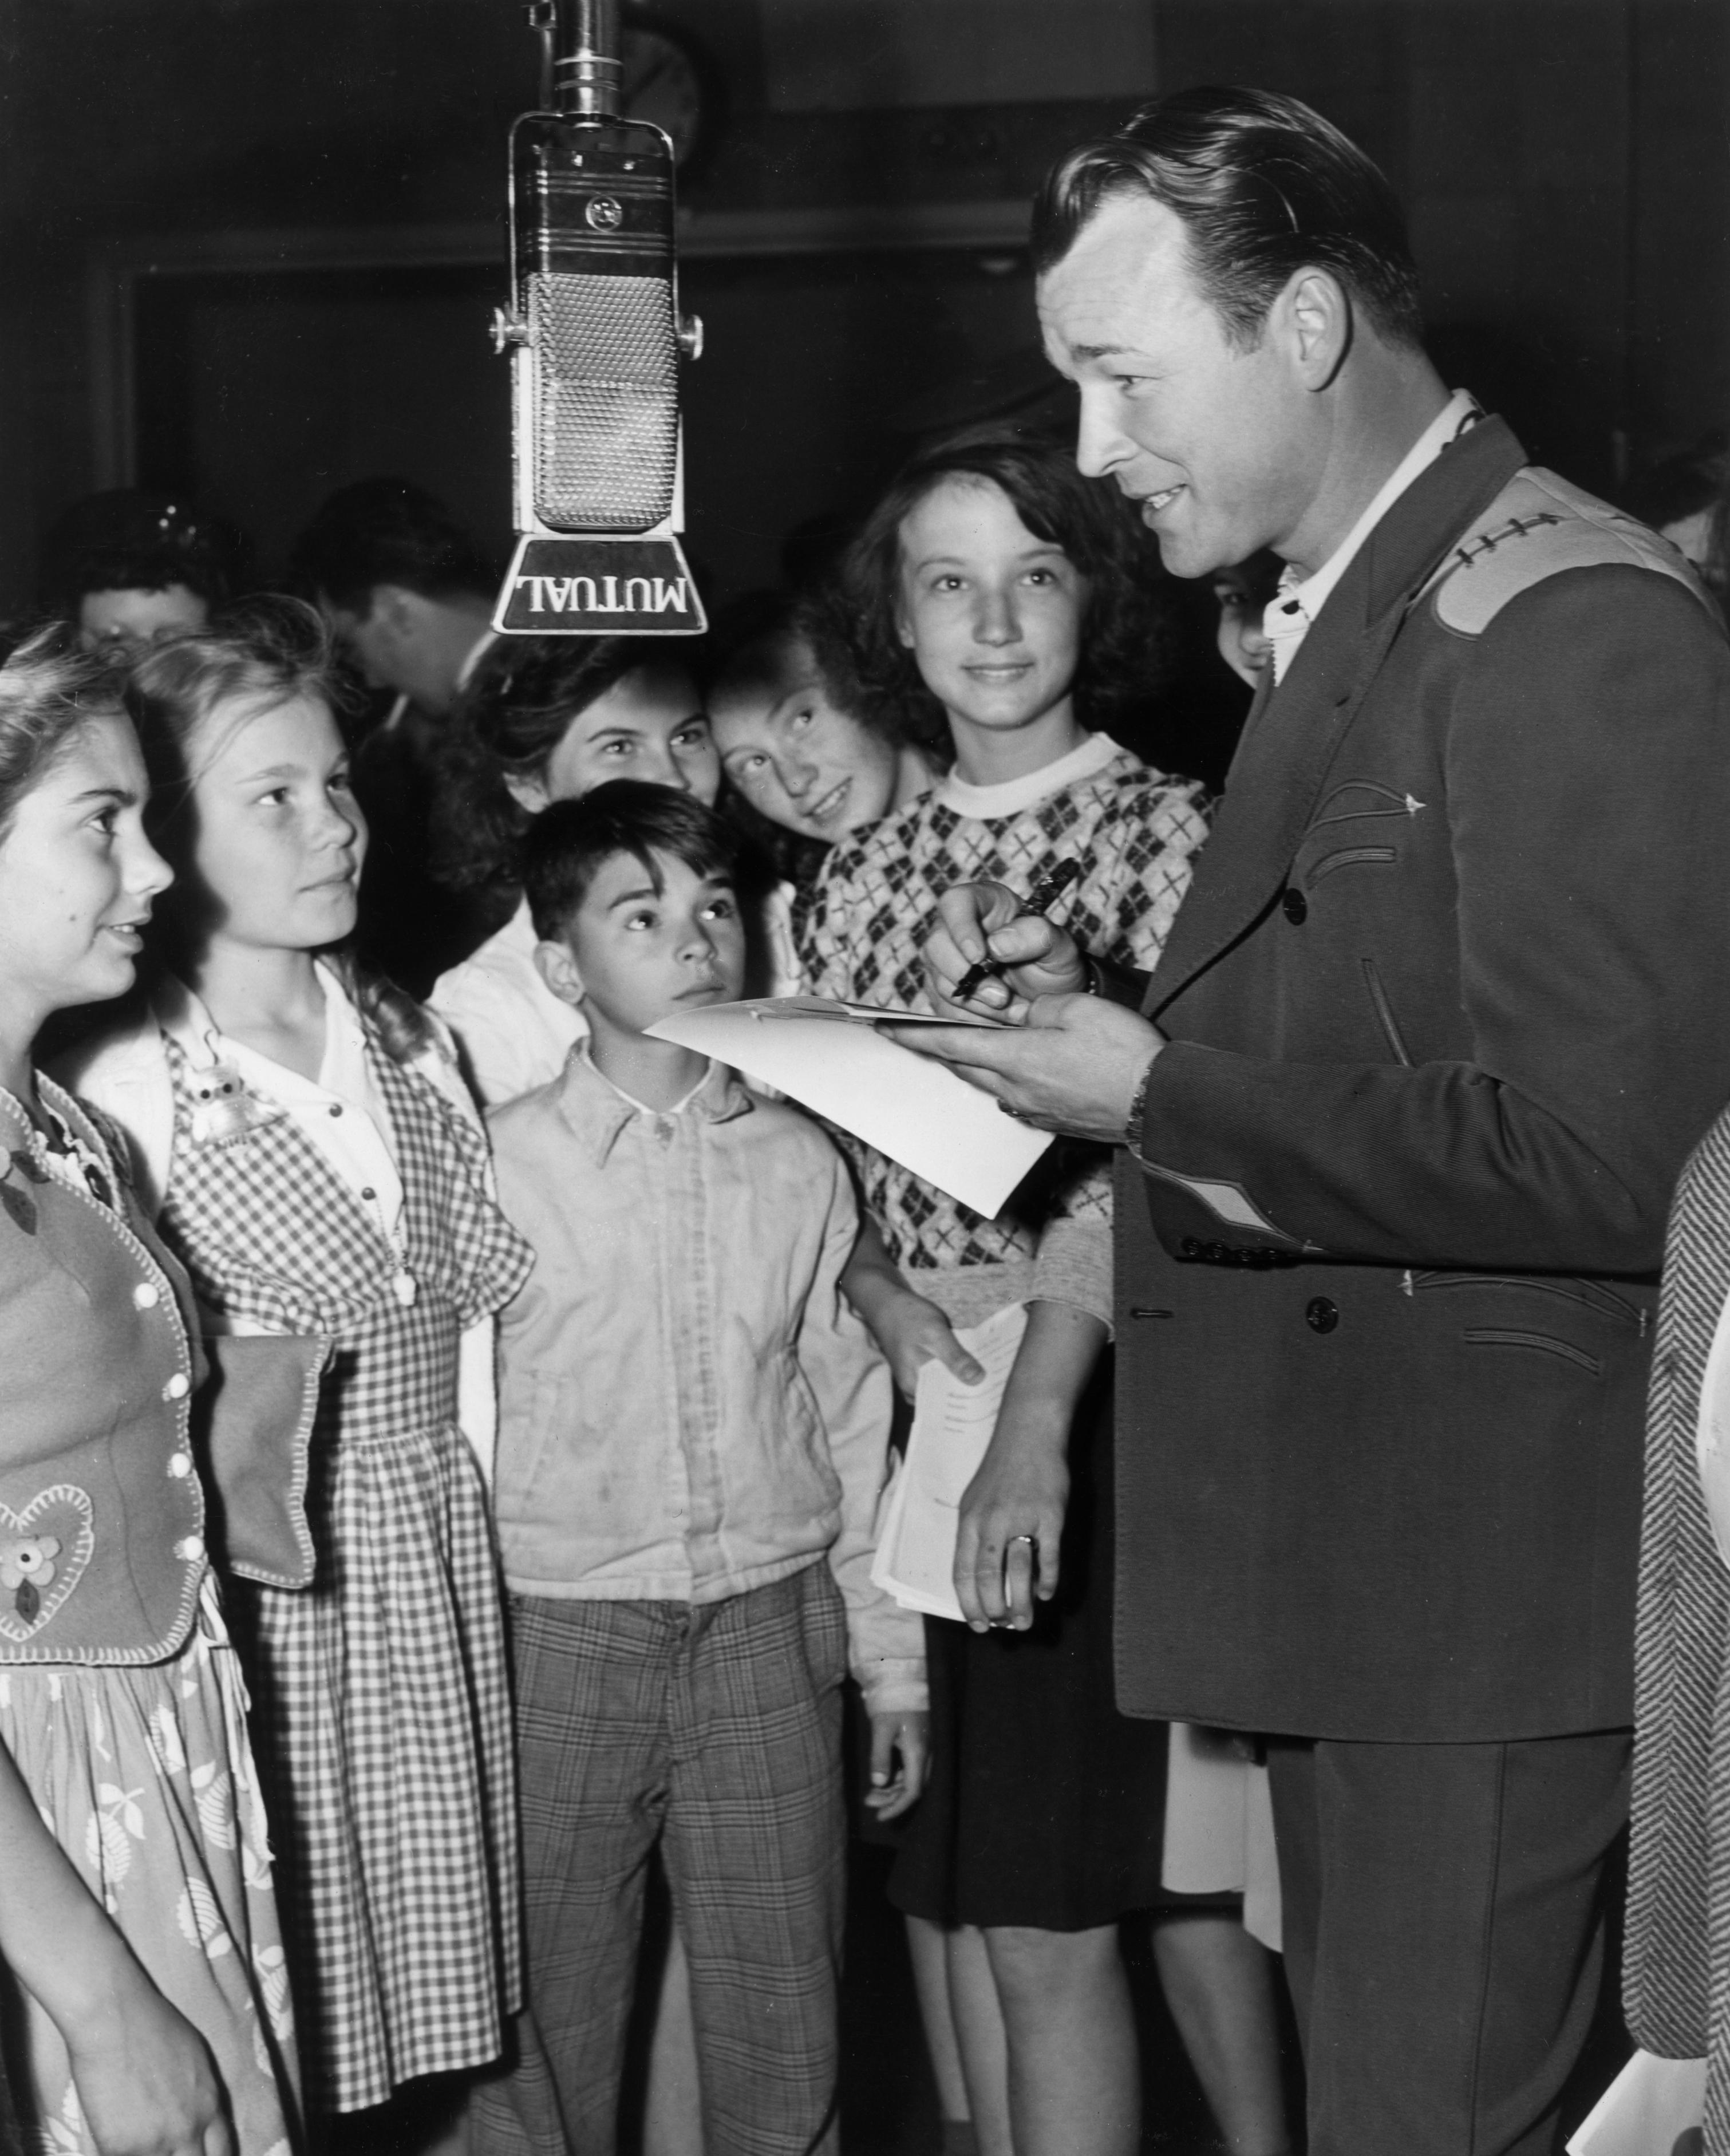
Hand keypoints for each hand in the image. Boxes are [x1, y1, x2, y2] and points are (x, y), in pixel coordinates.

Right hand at [65, 1979, 233, 2155]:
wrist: (115, 2019)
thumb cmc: (153, 2026)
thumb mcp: (195, 2058)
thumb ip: (200, 2094)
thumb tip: (199, 2116)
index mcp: (210, 2104)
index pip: (223, 2150)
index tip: (200, 2155)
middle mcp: (189, 2128)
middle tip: (170, 2153)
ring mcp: (155, 2142)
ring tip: (143, 2146)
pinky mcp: (120, 2148)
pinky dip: (119, 2153)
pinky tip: (116, 2143)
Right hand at [863, 1285, 985, 1397]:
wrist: (886, 1303)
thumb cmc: (908, 1316)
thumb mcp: (935, 1333)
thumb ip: (955, 1357)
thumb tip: (977, 1380)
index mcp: (914, 1384)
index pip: (946, 1403)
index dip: (970, 1401)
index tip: (993, 1396)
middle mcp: (913, 1388)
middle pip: (946, 1396)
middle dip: (970, 1391)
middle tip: (996, 1386)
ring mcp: (915, 1379)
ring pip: (945, 1386)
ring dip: (964, 1381)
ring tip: (990, 1378)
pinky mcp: (919, 1369)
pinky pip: (941, 1376)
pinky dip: (955, 1372)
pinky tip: (972, 1366)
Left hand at [865, 1709, 928, 1819]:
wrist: (904, 1679)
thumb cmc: (892, 1702)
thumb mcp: (881, 1728)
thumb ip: (879, 1756)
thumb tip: (878, 1783)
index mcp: (918, 1752)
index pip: (912, 1791)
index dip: (896, 1807)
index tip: (879, 1816)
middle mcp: (925, 1754)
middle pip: (912, 1788)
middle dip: (891, 1799)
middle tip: (868, 1802)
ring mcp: (923, 1748)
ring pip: (911, 1779)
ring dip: (892, 1789)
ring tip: (871, 1794)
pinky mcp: (918, 1743)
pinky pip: (910, 1769)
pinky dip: (896, 1778)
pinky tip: (882, 1780)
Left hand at [885, 992, 1163, 1143]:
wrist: (1163, 1105)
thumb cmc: (1125, 1054)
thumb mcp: (1077, 1009)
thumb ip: (1038, 1009)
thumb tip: (1022, 1018)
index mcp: (1016, 1058)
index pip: (949, 1044)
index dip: (913, 1034)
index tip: (882, 1026)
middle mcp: (1015, 1092)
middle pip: (964, 1067)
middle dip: (941, 1048)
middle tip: (921, 1032)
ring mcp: (1034, 1112)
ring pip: (990, 1084)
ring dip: (976, 1064)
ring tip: (972, 1044)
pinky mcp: (1053, 1122)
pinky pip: (1016, 1098)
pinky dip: (1007, 1079)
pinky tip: (1021, 1069)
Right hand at [925, 881, 1087, 1020]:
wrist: (1052, 998)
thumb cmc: (1055, 964)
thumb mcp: (1061, 947)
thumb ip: (1037, 936)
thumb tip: (996, 944)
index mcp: (984, 903)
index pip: (955, 903)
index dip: (961, 929)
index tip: (979, 958)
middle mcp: (957, 928)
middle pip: (936, 945)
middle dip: (965, 976)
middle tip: (1001, 997)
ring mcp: (945, 961)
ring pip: (937, 981)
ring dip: (973, 1003)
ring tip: (1009, 1009)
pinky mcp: (943, 992)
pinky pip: (943, 1009)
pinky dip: (970, 1019)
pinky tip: (997, 1019)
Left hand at [954, 1414, 1069, 1631]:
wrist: (1028, 1435)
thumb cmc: (1000, 1472)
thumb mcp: (974, 1501)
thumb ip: (975, 1537)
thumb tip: (976, 1580)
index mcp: (969, 1520)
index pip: (962, 1572)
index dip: (968, 1603)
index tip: (977, 1625)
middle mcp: (991, 1521)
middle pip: (987, 1576)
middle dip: (994, 1609)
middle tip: (1003, 1626)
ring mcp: (1022, 1518)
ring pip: (1017, 1571)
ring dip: (1020, 1602)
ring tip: (1024, 1621)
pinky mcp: (1051, 1515)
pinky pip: (1048, 1555)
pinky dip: (1048, 1579)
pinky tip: (1046, 1593)